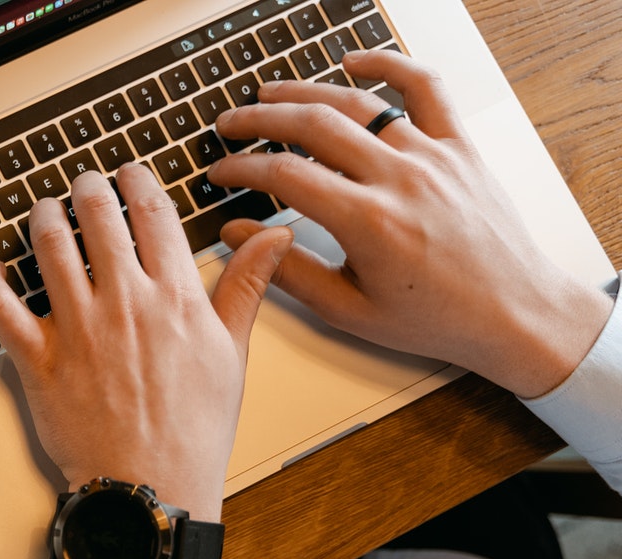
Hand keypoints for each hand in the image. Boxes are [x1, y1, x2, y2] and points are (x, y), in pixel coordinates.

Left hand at [0, 163, 290, 522]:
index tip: (128, 172)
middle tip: (83, 184)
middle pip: (98, 216)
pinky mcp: (40, 361)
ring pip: (49, 247)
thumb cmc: (194, 430)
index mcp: (173, 297)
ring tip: (45, 210)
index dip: (136, 180)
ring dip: (43, 216)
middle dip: (88, 187)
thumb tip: (273, 237)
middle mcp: (123, 303)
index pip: (152, 212)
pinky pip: (1, 309)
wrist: (152, 487)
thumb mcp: (231, 354)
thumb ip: (245, 287)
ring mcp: (78, 330)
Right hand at [208, 50, 612, 398]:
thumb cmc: (436, 318)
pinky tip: (355, 64)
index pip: (285, 175)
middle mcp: (400, 179)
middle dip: (260, 119)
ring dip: (306, 93)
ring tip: (271, 94)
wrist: (513, 312)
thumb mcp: (349, 311)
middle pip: (314, 126)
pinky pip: (425, 88)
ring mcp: (433, 156)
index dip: (242, 168)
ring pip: (359, 104)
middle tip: (231, 123)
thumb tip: (239, 238)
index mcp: (369, 223)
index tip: (221, 170)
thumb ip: (288, 271)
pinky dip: (389, 65)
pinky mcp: (459, 147)